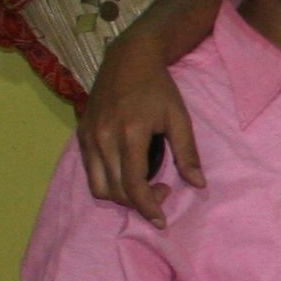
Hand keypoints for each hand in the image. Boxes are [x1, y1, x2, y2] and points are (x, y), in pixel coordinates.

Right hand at [78, 48, 200, 226]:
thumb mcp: (180, 119)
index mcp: (130, 134)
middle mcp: (103, 138)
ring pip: (98, 186)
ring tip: (146, 187)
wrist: (127, 60)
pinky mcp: (82, 134)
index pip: (134, 185)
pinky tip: (129, 175)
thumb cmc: (159, 88)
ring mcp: (88, 137)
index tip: (161, 220)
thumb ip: (188, 154)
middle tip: (164, 192)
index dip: (148, 208)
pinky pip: (91, 171)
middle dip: (140, 203)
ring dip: (122, 197)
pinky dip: (108, 182)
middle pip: (115, 191)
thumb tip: (199, 185)